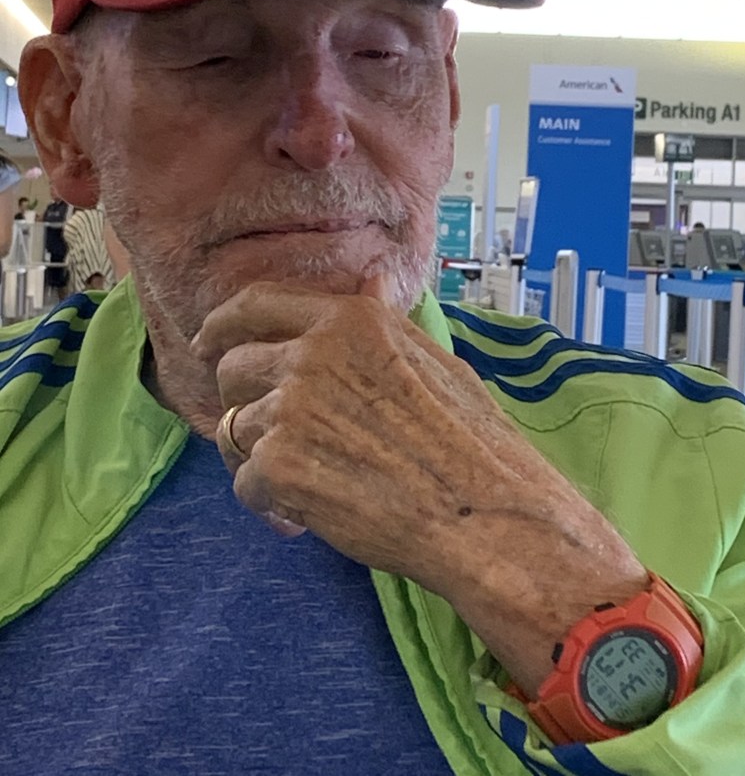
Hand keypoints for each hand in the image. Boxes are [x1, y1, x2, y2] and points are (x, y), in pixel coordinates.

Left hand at [194, 274, 519, 588]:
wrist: (485, 515)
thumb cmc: (473, 442)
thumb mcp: (435, 360)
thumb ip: (385, 321)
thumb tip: (370, 281)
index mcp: (348, 320)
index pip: (256, 303)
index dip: (222, 324)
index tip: (207, 345)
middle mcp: (311, 354)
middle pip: (233, 368)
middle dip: (243, 401)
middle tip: (272, 434)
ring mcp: (290, 409)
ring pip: (235, 428)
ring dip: (262, 457)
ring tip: (307, 482)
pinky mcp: (279, 466)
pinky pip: (245, 482)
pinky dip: (270, 502)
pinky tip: (307, 516)